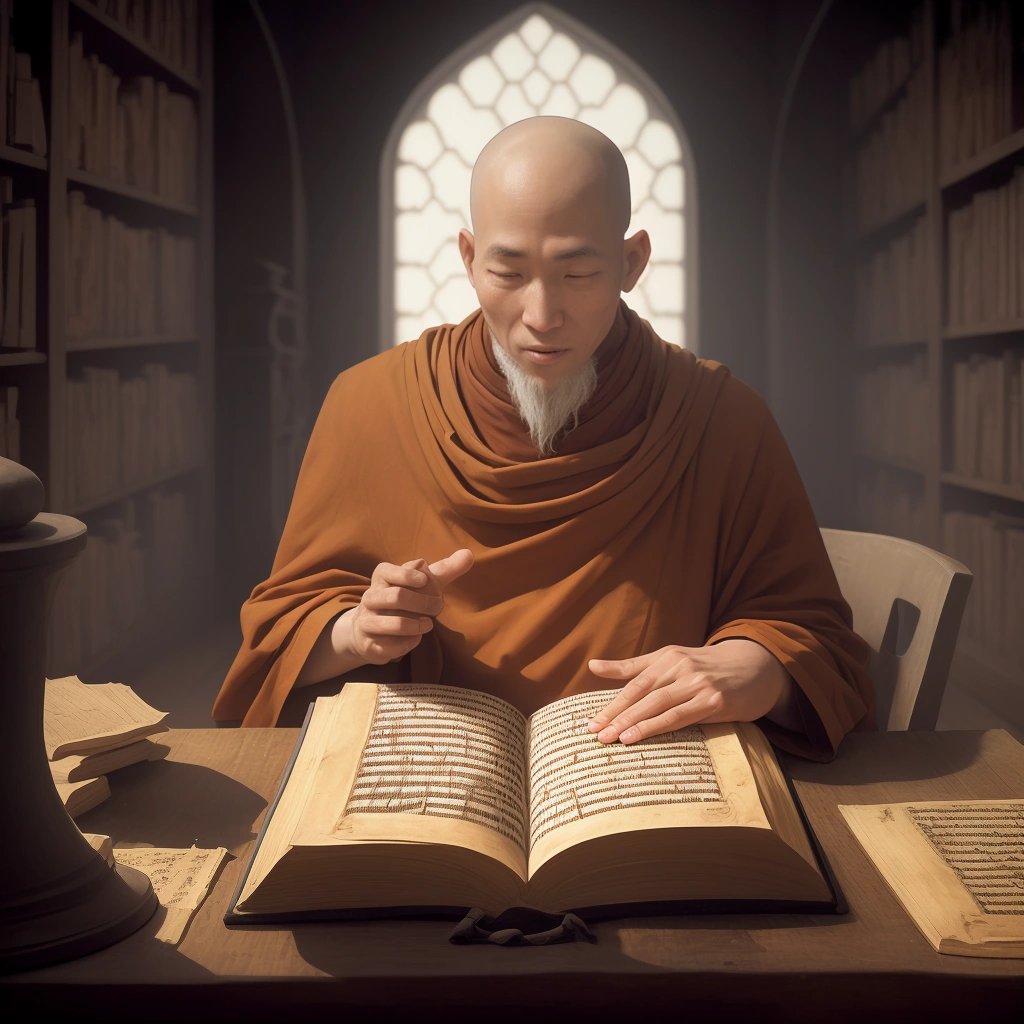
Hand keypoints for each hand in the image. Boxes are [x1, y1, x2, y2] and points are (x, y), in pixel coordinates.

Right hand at [344, 548, 474, 664]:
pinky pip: (388, 646)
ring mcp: (367, 621)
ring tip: (428, 625)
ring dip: (416, 625)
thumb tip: (468, 554)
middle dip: (423, 603)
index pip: (389, 571)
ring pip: (392, 623)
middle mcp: (370, 597)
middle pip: (396, 597)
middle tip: (438, 607)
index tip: (425, 581)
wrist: (369, 629)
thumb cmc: (403, 599)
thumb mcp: (423, 583)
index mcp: (382, 577)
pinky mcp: (369, 644)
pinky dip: (406, 644)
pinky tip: (414, 640)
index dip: (408, 576)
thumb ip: (445, 569)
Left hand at [586, 639, 795, 743]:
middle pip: (641, 693)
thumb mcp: (673, 660)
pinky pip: (680, 716)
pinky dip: (656, 726)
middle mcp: (680, 666)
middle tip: (595, 733)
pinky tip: (639, 736)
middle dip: (615, 714)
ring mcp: (698, 683)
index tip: (590, 722)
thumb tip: (593, 665)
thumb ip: (634, 666)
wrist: (756, 667)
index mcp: (667, 657)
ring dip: (632, 722)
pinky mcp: (715, 700)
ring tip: (612, 738)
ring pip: (657, 704)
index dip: (611, 703)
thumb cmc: (709, 668)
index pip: (633, 682)